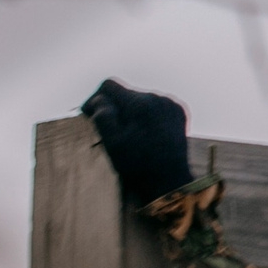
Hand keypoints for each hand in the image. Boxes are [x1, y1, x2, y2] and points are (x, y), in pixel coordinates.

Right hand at [81, 79, 193, 206]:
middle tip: (110, 128)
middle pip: (126, 92)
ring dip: (132, 111)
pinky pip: (156, 105)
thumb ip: (102, 117)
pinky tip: (146, 132)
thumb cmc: (137, 166)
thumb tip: (99, 99)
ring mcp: (170, 104)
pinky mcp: (178, 111)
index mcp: (139, 104)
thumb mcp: (112, 143)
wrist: (169, 182)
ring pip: (141, 98)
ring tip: (130, 133)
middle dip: (115, 106)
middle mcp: (157, 98)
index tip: (89, 114)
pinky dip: (147, 114)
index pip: (109, 85)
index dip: (95, 99)